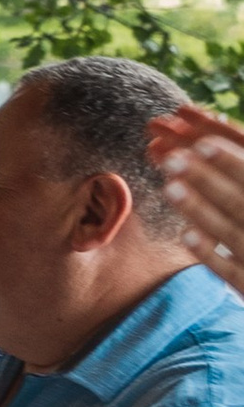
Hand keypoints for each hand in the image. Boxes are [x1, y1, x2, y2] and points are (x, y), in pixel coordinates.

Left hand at [154, 112, 243, 299]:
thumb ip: (239, 177)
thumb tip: (211, 132)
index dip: (231, 152)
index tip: (199, 137)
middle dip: (211, 176)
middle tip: (172, 156)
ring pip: (237, 233)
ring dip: (204, 209)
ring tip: (169, 187)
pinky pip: (236, 275)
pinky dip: (213, 255)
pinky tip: (186, 236)